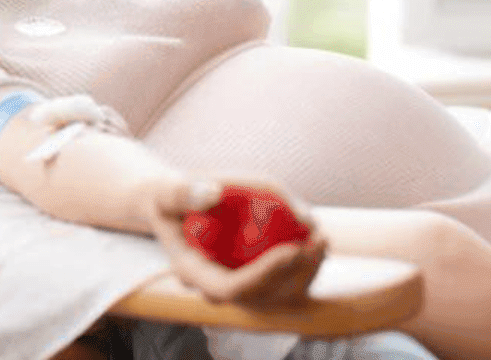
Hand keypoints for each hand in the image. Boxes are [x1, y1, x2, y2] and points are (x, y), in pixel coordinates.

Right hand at [143, 175, 327, 306]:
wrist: (177, 208)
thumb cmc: (172, 199)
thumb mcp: (167, 190)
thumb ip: (184, 192)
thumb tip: (213, 193)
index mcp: (193, 274)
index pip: (231, 290)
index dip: (264, 275)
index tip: (291, 249)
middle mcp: (217, 289)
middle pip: (264, 299)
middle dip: (296, 274)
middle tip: (317, 240)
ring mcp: (240, 286)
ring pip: (281, 296)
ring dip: (308, 271)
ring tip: (323, 239)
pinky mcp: (257, 278)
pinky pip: (287, 282)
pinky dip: (306, 264)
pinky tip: (318, 239)